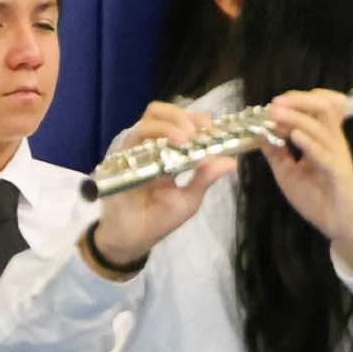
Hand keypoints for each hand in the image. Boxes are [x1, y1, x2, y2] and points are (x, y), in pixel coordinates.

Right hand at [90, 104, 238, 266]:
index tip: (212, 129)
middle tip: (199, 129)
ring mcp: (135, 151)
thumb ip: (206, 178)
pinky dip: (154, 138)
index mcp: (169, 152)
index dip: (197, 119)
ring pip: (148, 120)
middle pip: (161, 112)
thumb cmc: (160, 218)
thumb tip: (231, 161)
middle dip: (183, 116)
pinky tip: (170, 148)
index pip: (181, 122)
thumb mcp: (190, 198)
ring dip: (170, 124)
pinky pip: (133, 139)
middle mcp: (151, 146)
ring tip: (186, 138)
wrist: (133, 238)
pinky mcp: (120, 159)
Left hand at [257, 90, 352, 273]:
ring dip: (296, 118)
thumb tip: (258, 134)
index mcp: (323, 139)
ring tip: (275, 115)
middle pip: (323, 108)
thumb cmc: (319, 198)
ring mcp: (337, 157)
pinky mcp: (339, 174)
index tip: (273, 105)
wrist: (341, 224)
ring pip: (321, 127)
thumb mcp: (289, 173)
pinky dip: (309, 144)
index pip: (318, 107)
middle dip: (298, 101)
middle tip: (274, 104)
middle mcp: (333, 142)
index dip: (297, 100)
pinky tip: (294, 136)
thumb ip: (276, 153)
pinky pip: (326, 155)